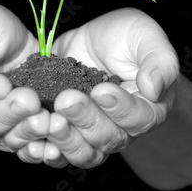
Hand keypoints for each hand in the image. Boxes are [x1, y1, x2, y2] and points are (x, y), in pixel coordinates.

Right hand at [0, 3, 49, 159]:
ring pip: (1, 139)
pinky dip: (37, 149)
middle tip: (30, 101)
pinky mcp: (12, 133)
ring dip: (24, 131)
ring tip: (45, 120)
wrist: (13, 48)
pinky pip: (22, 147)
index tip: (3, 84)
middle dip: (5, 113)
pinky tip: (53, 145)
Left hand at [44, 7, 179, 167]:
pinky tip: (32, 142)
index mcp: (148, 107)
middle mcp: (123, 128)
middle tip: (67, 99)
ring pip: (84, 153)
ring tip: (50, 119)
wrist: (92, 43)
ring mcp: (93, 134)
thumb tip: (154, 88)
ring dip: (66, 139)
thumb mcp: (144, 36)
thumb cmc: (124, 37)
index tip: (101, 90)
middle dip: (86, 119)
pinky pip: (59, 154)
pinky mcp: (68, 133)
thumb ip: (158, 60)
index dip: (120, 109)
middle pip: (108, 139)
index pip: (139, 119)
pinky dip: (46, 152)